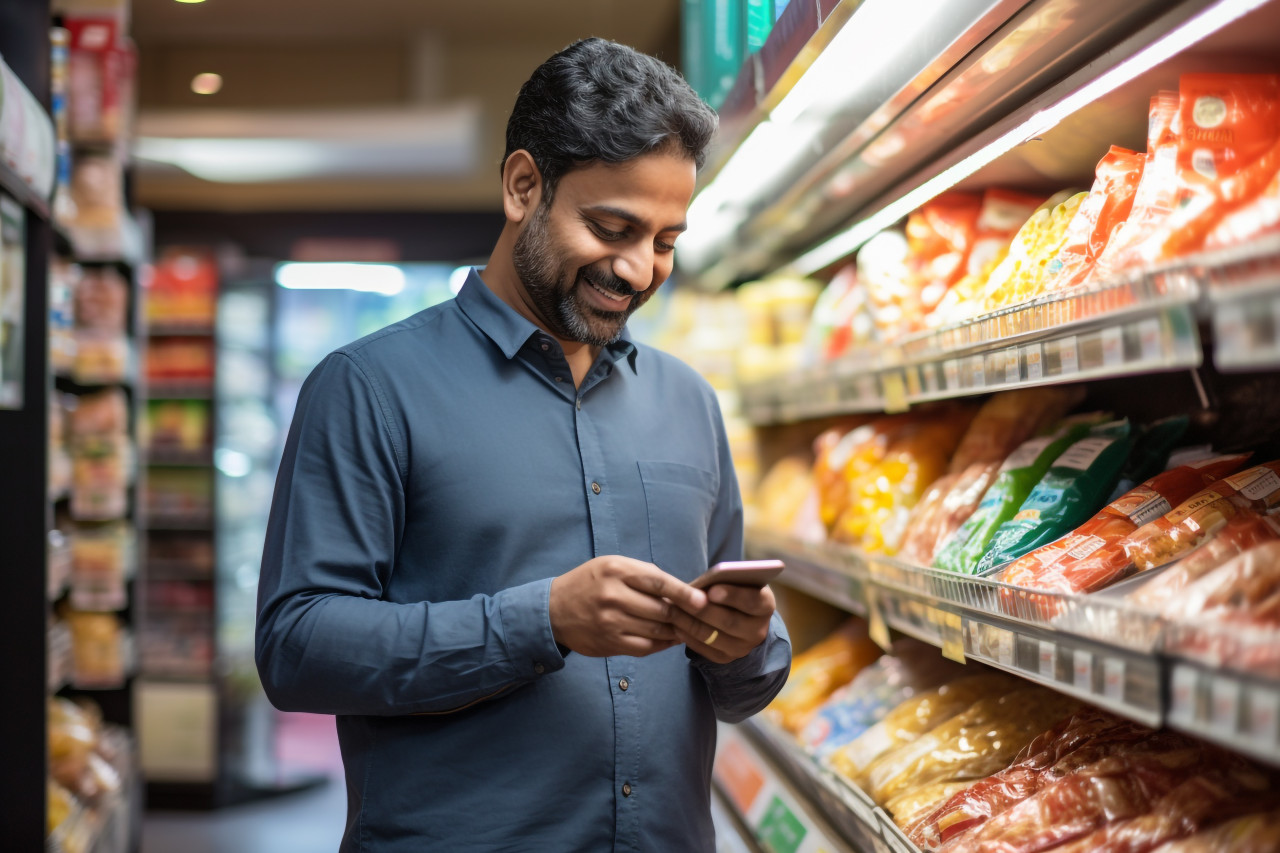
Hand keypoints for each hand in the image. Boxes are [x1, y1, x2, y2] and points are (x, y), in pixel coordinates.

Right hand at [549, 555, 708, 656]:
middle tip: (701, 618)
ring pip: (656, 631)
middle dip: (685, 615)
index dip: (684, 593)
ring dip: (676, 631)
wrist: (553, 609)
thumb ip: (644, 575)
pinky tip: (670, 639)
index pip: (659, 582)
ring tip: (688, 628)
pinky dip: (662, 644)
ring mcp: (611, 622)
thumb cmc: (590, 583)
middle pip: (661, 610)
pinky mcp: (609, 643)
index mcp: (617, 571)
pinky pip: (645, 648)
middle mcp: (613, 596)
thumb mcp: (612, 565)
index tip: (703, 601)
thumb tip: (681, 590)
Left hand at [669, 583, 775, 664]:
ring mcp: (742, 648)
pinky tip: (674, 625)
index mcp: (766, 605)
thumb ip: (727, 581)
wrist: (741, 618)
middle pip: (729, 621)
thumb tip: (703, 585)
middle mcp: (758, 630)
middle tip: (680, 599)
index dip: (732, 595)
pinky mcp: (726, 659)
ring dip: (688, 622)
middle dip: (702, 609)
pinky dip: (687, 636)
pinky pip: (704, 649)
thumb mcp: (738, 582)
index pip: (753, 601)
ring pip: (712, 636)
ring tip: (672, 609)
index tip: (711, 589)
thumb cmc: (735, 591)